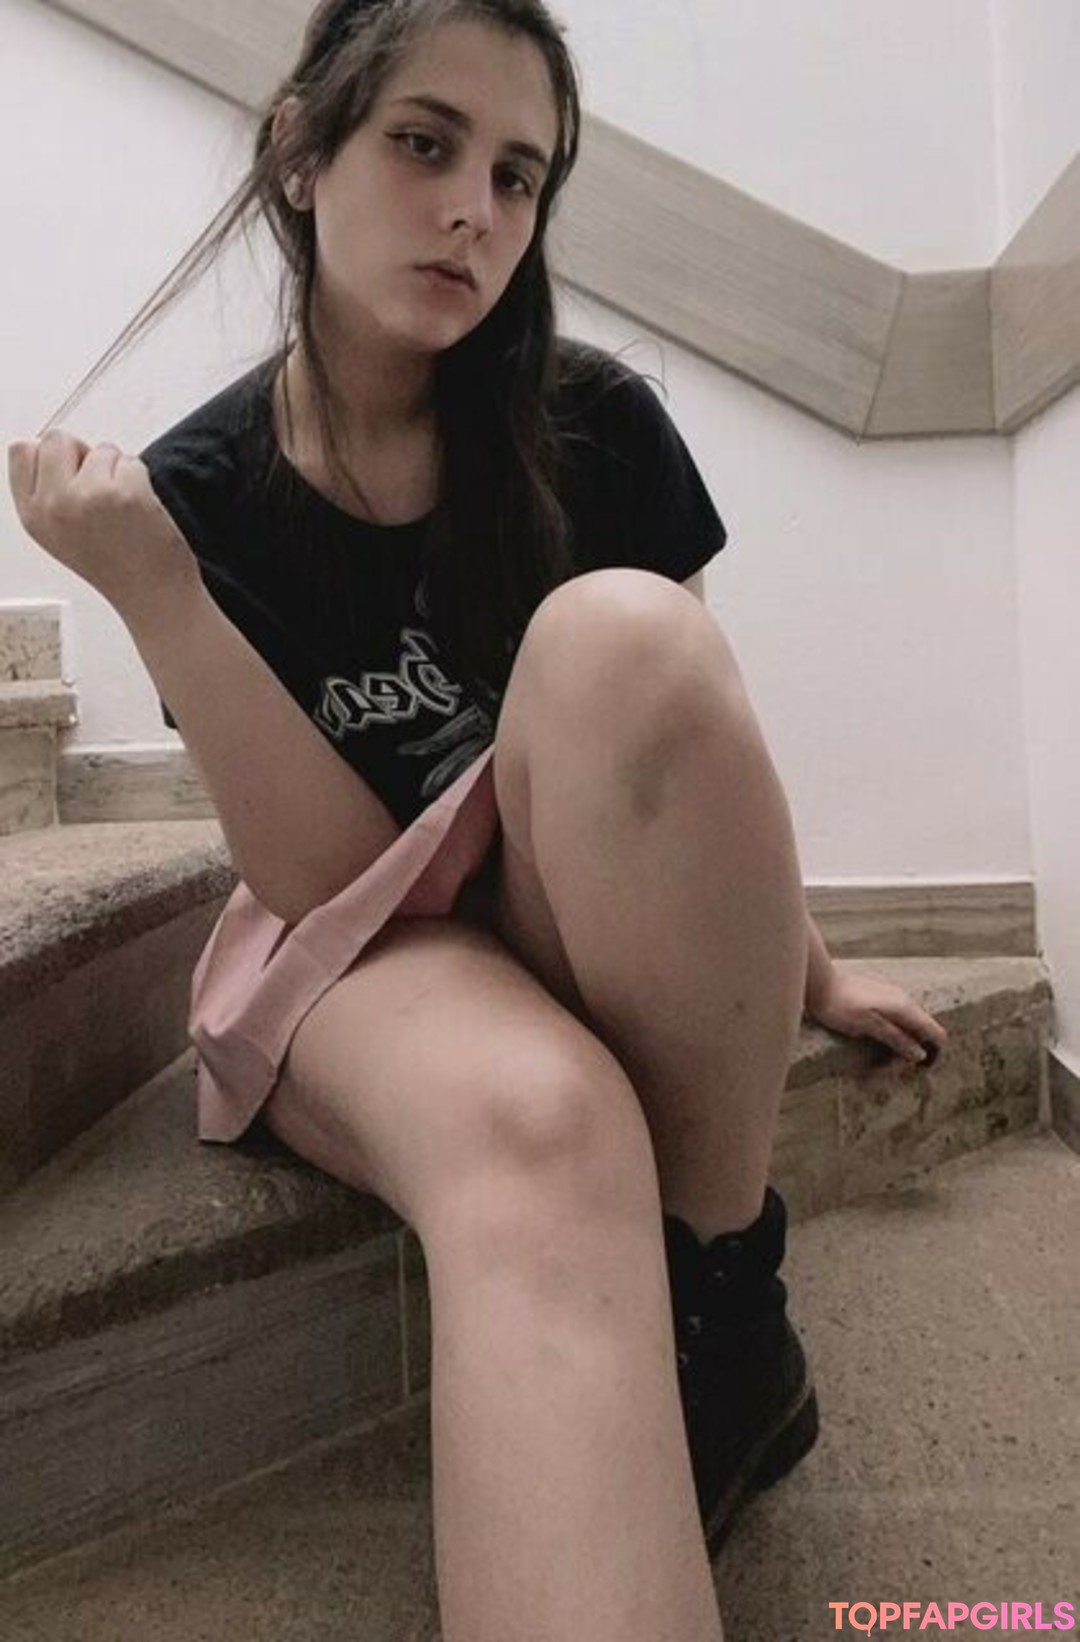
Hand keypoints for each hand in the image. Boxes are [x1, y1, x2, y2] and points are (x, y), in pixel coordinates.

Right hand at [7, 430, 197, 620]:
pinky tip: (140, 509)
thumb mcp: (58, 534)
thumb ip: (47, 493)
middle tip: (100, 487)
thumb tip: (57, 450)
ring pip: (101, 449)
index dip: (51, 455)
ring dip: (117, 471)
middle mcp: (54, 504)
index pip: (22, 451)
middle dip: (83, 454)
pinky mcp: (125, 493)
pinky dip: (140, 480)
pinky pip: (131, 462)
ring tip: (123, 509)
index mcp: (33, 514)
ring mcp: (89, 496)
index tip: (70, 473)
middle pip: (58, 439)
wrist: (151, 594)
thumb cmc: (114, 566)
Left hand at [806, 966, 947, 1064]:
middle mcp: (903, 999)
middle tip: (886, 1070)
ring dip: (900, 1045)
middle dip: (911, 1053)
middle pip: (922, 1032)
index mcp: (905, 1006)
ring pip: (908, 1027)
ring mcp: (892, 997)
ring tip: (878, 1064)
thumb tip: (920, 1054)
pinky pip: (895, 1020)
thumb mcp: (868, 1026)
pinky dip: (891, 1035)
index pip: (936, 1032)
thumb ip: (896, 1038)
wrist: (819, 982)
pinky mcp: (879, 998)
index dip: (933, 1053)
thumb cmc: (840, 1006)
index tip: (917, 1070)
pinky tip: (874, 1044)